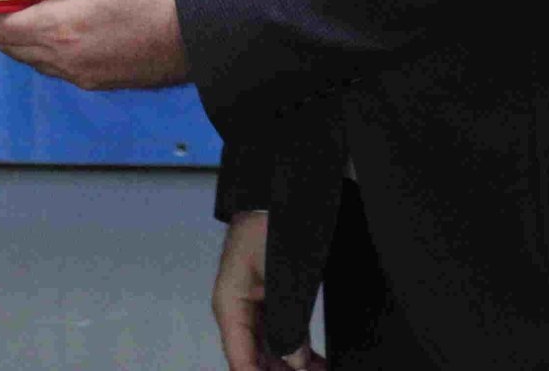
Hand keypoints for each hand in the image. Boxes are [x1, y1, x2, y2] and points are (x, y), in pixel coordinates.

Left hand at [0, 0, 186, 88]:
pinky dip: (53, 47)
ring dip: (28, 36)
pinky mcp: (105, 80)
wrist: (204, 25)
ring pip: (38, 60)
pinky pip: (63, 68)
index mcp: (62, 29)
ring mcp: (87, 75)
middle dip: (4, 23)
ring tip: (36, 3)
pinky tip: (68, 21)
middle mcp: (69, 61)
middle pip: (16, 48)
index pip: (3, 28)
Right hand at [213, 211, 324, 370]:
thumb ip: (285, 321)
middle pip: (255, 359)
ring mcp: (256, 305)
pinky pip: (281, 333)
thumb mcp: (278, 278)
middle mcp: (240, 310)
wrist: (277, 195)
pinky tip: (315, 361)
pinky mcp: (272, 300)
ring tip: (319, 370)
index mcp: (230, 306)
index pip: (240, 360)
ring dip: (291, 365)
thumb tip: (294, 359)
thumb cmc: (267, 225)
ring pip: (271, 350)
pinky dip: (297, 349)